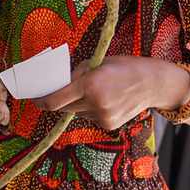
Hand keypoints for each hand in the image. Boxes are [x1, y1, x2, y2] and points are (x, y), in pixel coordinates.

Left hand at [36, 56, 185, 130]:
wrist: (153, 83)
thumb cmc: (123, 67)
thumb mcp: (97, 64)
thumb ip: (76, 75)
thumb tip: (56, 85)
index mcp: (89, 84)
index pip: (55, 101)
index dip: (41, 102)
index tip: (35, 100)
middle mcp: (95, 103)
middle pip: (64, 108)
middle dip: (59, 101)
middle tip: (58, 93)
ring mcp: (103, 117)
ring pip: (76, 113)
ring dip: (76, 104)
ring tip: (94, 91)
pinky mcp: (109, 125)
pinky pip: (89, 118)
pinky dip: (90, 110)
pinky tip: (104, 100)